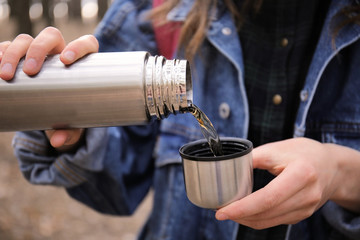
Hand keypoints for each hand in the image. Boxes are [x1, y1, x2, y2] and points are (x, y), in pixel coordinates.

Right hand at [0, 27, 98, 149]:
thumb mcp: (72, 124)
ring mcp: (38, 53)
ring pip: (25, 40)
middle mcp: (59, 52)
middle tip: (30, 72)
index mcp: (81, 62)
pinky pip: (5, 47)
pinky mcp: (18, 58)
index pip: (87, 44)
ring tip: (6, 75)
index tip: (66, 60)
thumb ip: (69, 132)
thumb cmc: (67, 113)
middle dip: (38, 50)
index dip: (79, 46)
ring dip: (14, 53)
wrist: (51, 112)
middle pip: (51, 36)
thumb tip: (57, 141)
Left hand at [215, 137, 359, 228]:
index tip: (222, 210)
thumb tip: (229, 165)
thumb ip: (254, 157)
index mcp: (301, 174)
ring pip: (269, 222)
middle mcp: (307, 195)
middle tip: (219, 211)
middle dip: (239, 215)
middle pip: (267, 213)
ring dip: (246, 220)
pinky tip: (245, 212)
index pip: (268, 198)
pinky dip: (257, 219)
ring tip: (228, 212)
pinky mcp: (302, 215)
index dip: (243, 207)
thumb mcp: (280, 148)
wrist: (332, 166)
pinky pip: (275, 222)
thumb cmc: (304, 153)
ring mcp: (306, 208)